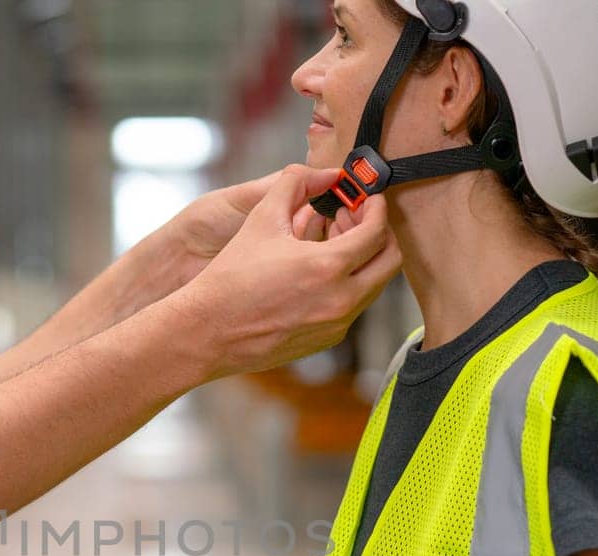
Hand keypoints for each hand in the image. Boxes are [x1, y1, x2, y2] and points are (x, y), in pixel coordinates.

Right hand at [171, 166, 400, 380]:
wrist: (208, 331)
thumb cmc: (230, 277)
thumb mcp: (261, 218)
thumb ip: (294, 184)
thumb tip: (321, 172)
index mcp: (328, 267)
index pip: (377, 231)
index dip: (376, 208)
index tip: (366, 199)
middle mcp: (340, 301)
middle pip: (389, 262)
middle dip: (379, 234)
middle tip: (354, 219)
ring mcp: (336, 325)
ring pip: (373, 286)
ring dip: (362, 259)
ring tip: (331, 241)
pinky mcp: (326, 340)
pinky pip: (352, 306)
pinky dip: (347, 283)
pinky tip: (318, 271)